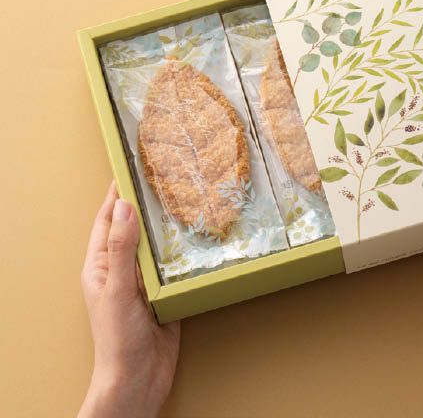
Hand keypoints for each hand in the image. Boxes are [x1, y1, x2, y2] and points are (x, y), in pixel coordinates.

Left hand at [79, 182, 179, 417]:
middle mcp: (122, 268)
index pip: (108, 218)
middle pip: (134, 227)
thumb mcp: (117, 290)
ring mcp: (144, 279)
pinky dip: (182, 247)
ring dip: (167, 223)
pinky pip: (173, 263)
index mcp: (101, 264)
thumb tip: (126, 207)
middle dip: (146, 202)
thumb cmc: (118, 338)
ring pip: (156, 242)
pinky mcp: (165, 291)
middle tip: (166, 177)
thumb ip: (122, 249)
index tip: (132, 166)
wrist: (139, 380)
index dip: (118, 192)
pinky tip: (197, 235)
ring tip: (185, 199)